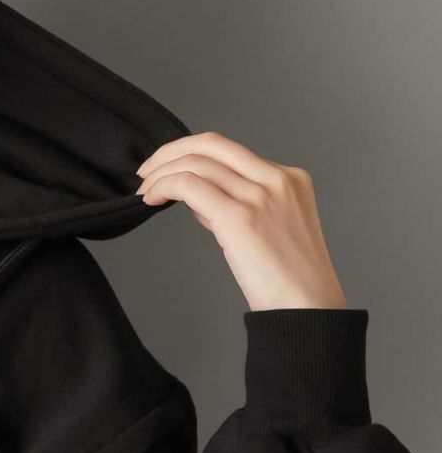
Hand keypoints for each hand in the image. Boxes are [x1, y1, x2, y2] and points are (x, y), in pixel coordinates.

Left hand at [134, 132, 348, 311]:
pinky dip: (164, 186)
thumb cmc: (289, 279)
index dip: (191, 157)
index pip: (229, 152)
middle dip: (170, 152)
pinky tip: (151, 199)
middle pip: (212, 144)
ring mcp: (260, 194)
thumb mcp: (268, 228)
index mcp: (289, 178)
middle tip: (145, 170)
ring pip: (197, 162)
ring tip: (144, 191)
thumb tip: (196, 197)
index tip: (167, 170)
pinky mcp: (240, 215)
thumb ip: (234, 206)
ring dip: (161, 173)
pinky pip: (190, 185)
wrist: (308, 307)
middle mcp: (277, 179)